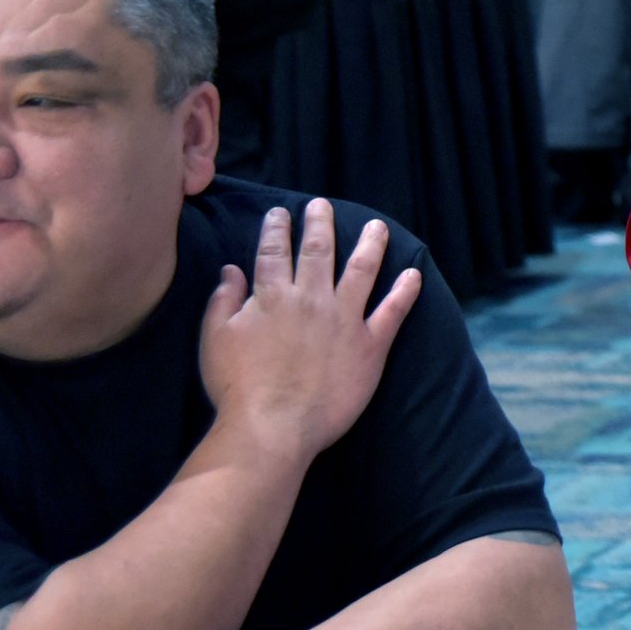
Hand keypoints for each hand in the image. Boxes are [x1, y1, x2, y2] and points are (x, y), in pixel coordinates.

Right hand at [200, 200, 422, 465]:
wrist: (272, 426)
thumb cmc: (237, 387)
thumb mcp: (216, 339)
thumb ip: (223, 301)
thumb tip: (230, 269)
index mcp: (273, 296)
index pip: (274, 252)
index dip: (277, 229)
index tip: (280, 213)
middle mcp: (312, 299)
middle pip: (318, 250)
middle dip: (320, 223)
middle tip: (322, 204)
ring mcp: (345, 319)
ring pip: (362, 269)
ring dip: (370, 243)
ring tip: (377, 226)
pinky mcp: (370, 345)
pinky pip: (393, 311)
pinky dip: (406, 291)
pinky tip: (414, 274)